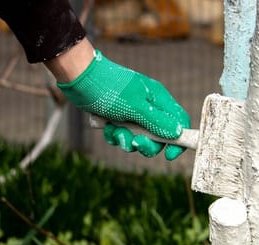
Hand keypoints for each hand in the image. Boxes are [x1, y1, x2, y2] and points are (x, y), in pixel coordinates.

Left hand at [54, 48, 189, 159]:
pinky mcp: (118, 117)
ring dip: (126, 139)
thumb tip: (178, 133)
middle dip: (146, 144)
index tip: (169, 154)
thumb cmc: (109, 88)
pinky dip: (113, 134)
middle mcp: (149, 107)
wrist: (79, 76)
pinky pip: (122, 134)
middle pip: (159, 136)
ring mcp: (133, 113)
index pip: (180, 122)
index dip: (179, 140)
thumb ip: (157, 122)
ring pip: (138, 138)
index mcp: (159, 100)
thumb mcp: (135, 107)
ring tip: (113, 130)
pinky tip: (104, 126)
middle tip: (134, 143)